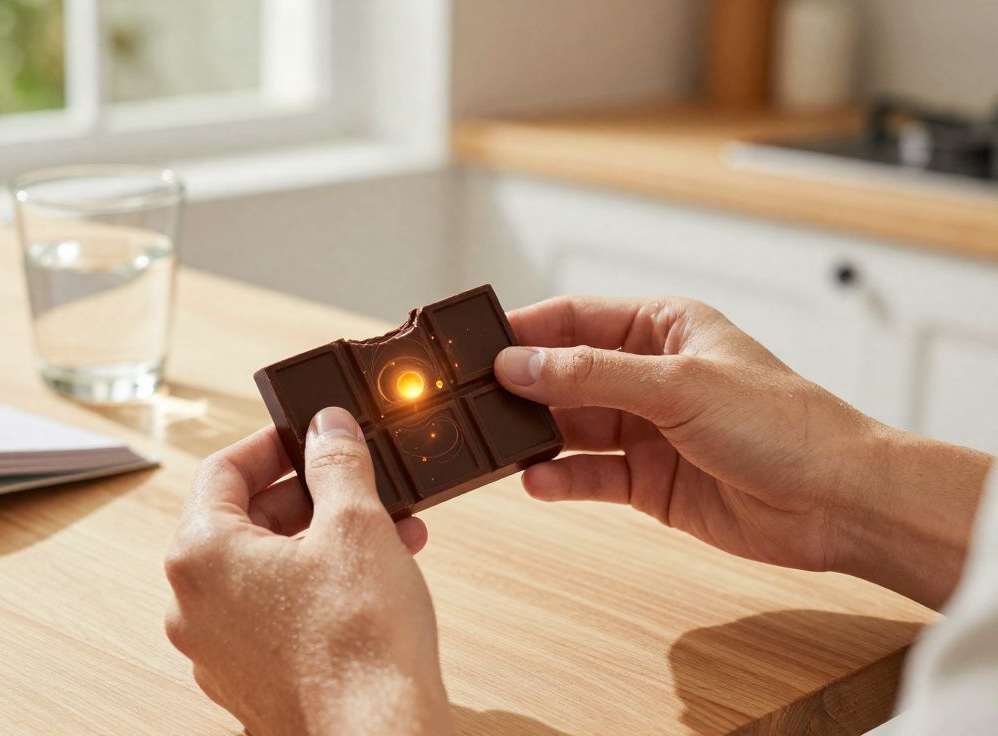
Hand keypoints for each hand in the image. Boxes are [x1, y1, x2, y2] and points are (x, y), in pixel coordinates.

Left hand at [165, 407, 453, 735]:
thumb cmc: (357, 644)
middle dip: (308, 498)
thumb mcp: (356, 524)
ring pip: (265, 572)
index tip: (305, 436)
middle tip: (354, 485)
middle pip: (243, 522)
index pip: (221, 470)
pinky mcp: (250, 682)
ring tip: (384, 533)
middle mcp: (192, 606)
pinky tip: (371, 583)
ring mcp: (218, 651)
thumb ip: (336, 462)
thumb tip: (326, 429)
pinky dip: (316, 589)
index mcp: (199, 556)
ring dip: (321, 542)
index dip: (270, 444)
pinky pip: (275, 616)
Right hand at [495, 295, 992, 608]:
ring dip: (536, 436)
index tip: (476, 345)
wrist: (838, 502)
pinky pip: (589, 475)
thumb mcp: (678, 386)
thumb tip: (518, 364)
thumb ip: (591, 375)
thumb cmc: (784, 425)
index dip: (525, 330)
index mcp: (663, 327)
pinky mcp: (647, 481)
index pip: (576, 318)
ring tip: (496, 444)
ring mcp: (647, 429)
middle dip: (521, 388)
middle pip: (565, 374)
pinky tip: (538, 482)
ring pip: (571, 427)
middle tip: (472, 401)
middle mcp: (650, 375)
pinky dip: (561, 479)